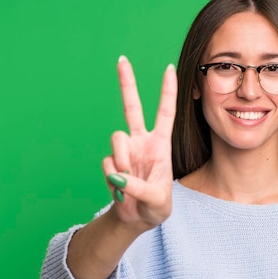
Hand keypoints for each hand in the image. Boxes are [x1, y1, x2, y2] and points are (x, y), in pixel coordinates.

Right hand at [102, 55, 177, 230]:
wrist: (137, 219)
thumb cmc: (156, 208)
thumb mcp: (157, 201)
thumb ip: (140, 188)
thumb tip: (118, 176)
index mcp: (160, 144)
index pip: (165, 112)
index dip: (167, 91)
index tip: (170, 68)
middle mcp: (141, 142)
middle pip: (131, 107)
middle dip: (126, 83)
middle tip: (121, 59)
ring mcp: (124, 151)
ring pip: (116, 138)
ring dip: (122, 159)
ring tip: (130, 181)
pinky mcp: (110, 163)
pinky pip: (107, 163)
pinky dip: (114, 179)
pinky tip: (122, 189)